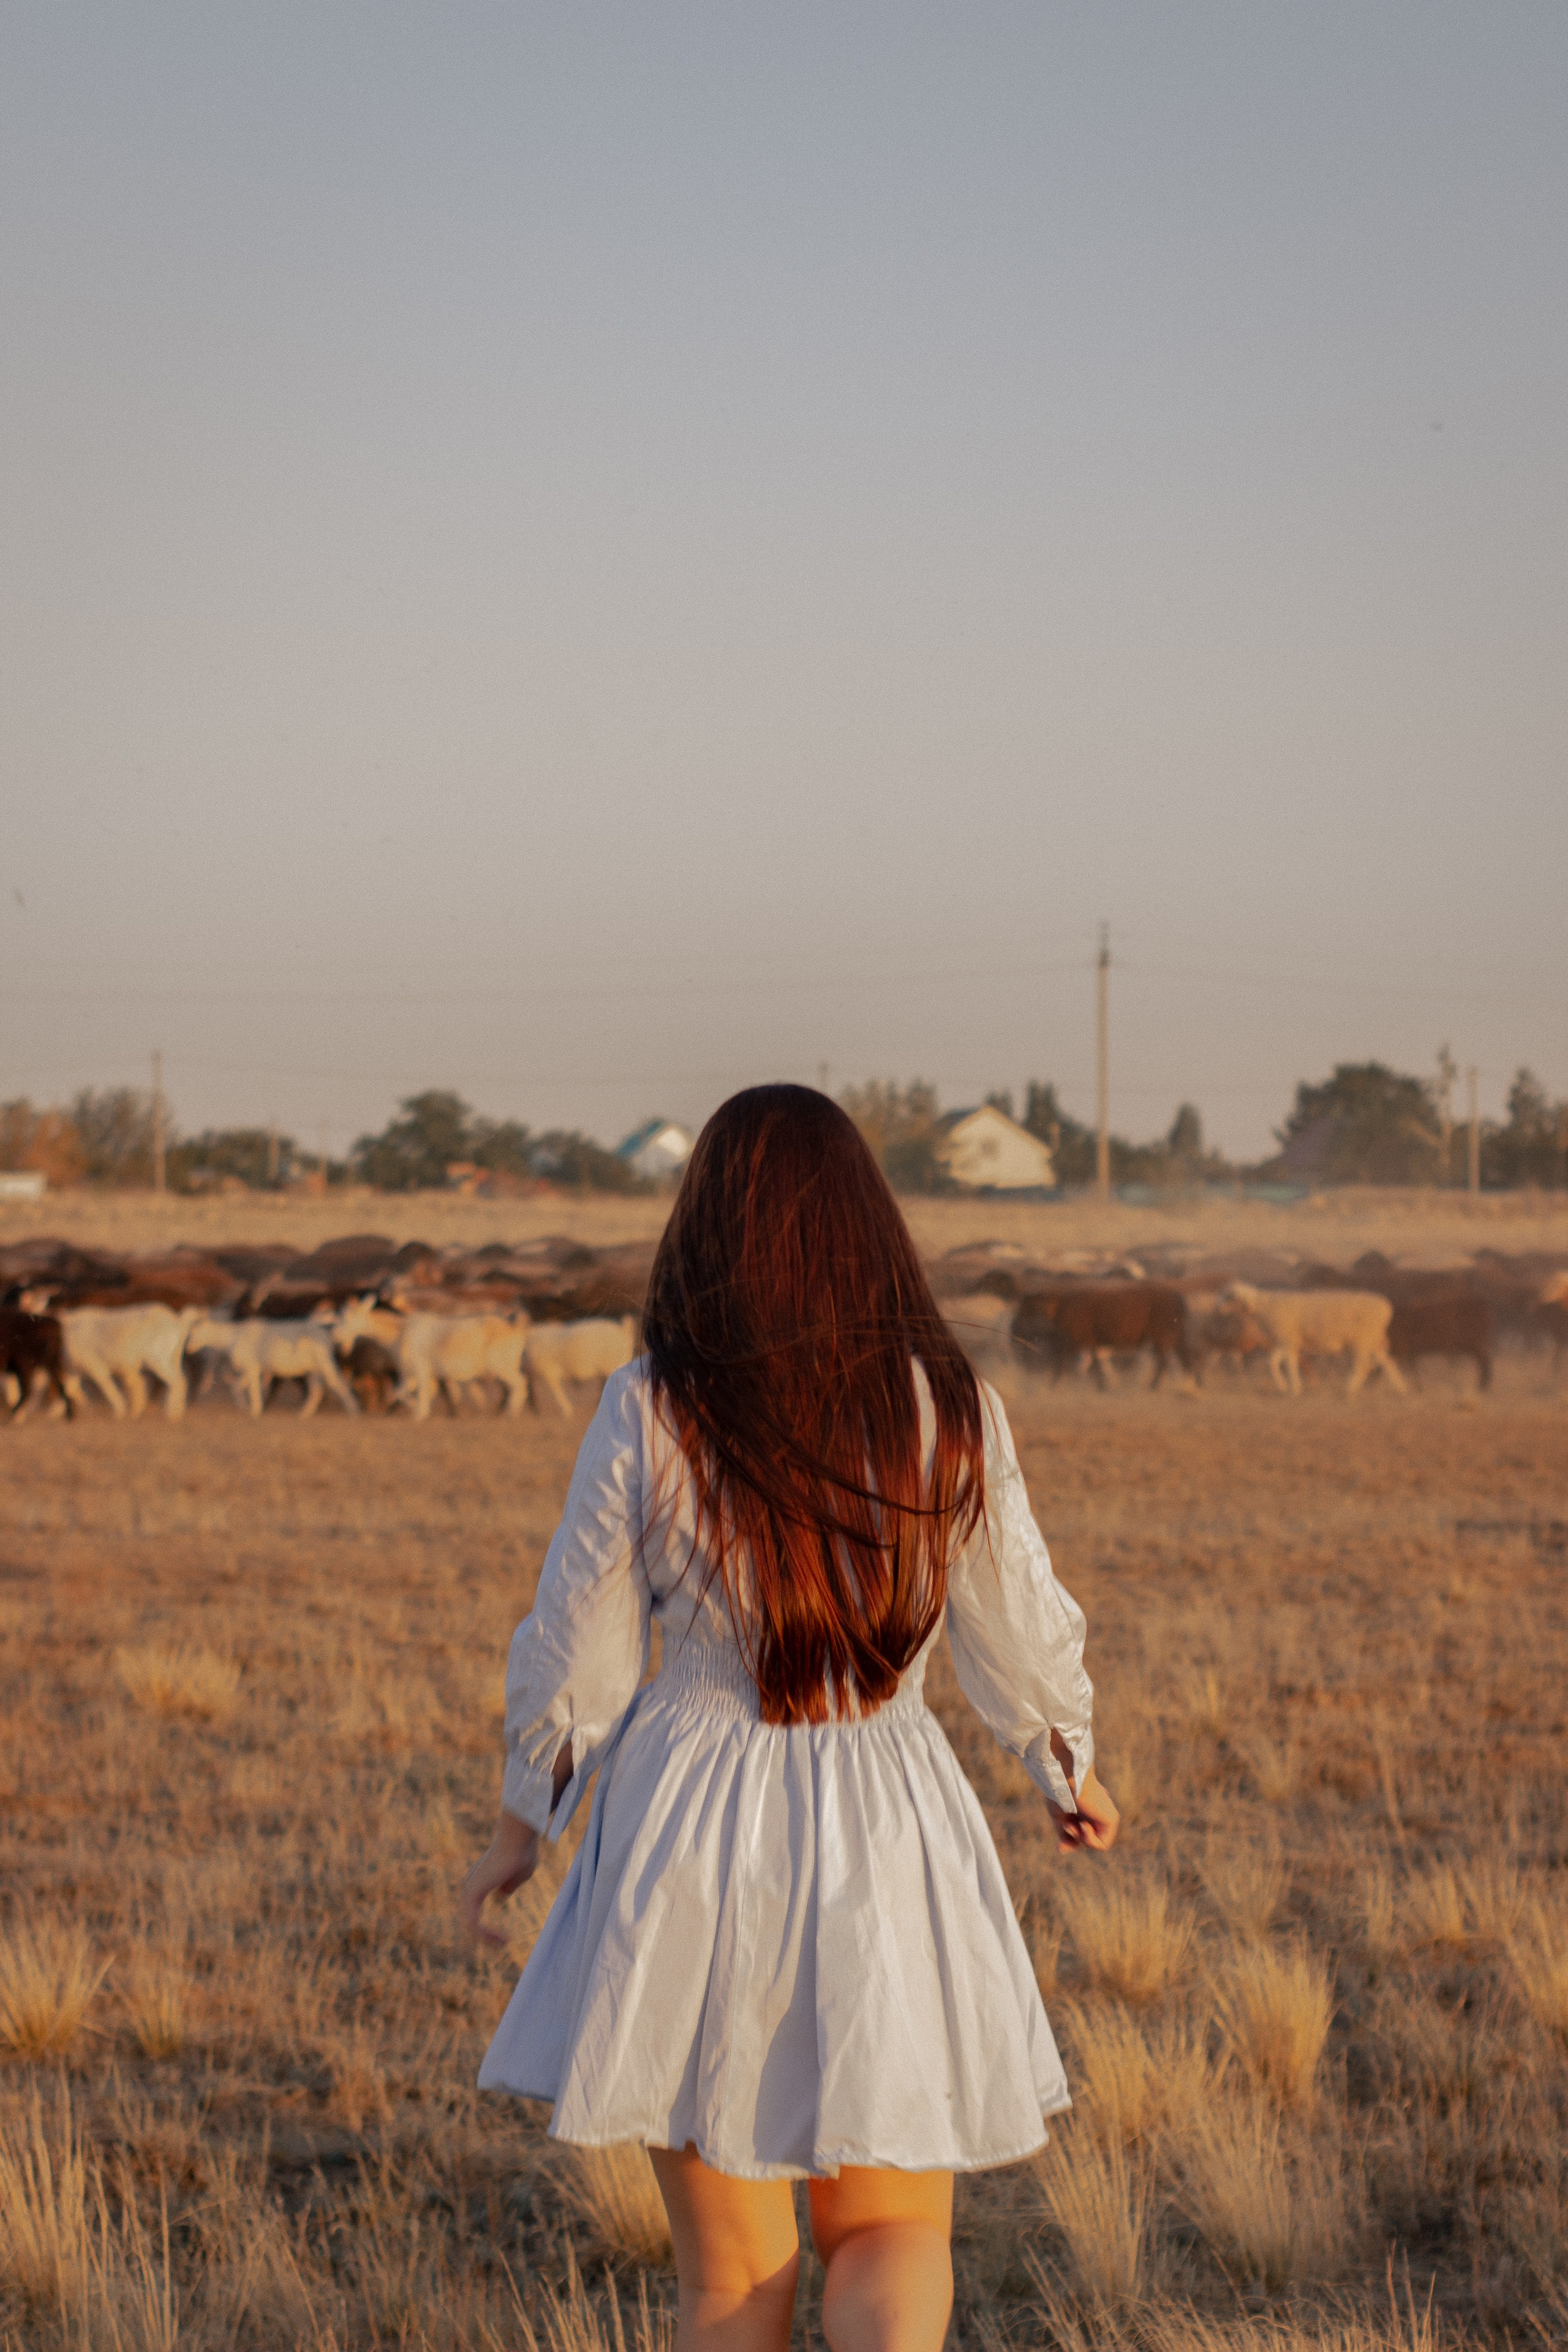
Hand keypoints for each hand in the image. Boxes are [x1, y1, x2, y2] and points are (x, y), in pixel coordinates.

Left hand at [460, 1812, 540, 1945]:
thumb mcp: (520, 1874)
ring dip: (486, 1937)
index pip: (475, 1909)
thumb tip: (502, 1894)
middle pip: (470, 1918)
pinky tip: (500, 1938)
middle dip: (485, 1935)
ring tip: (503, 1944)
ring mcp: (469, 1889)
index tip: (505, 1936)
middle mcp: (471, 1884)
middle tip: (503, 1944)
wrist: (518, 1841)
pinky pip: (472, 1922)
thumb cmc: (522, 1853)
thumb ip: (510, 1885)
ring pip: (470, 1923)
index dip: (486, 1925)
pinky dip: (484, 1934)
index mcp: (480, 1880)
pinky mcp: (472, 1893)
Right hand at [1046, 1764, 1119, 1854]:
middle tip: (1067, 1826)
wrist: (1067, 1780)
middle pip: (1088, 1837)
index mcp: (1087, 1807)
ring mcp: (1106, 1814)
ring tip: (1074, 1824)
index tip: (1060, 1843)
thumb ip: (1064, 1834)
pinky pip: (1103, 1844)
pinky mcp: (1112, 1818)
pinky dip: (1090, 1841)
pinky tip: (1084, 1825)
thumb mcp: (1059, 1818)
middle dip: (1074, 1837)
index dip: (1072, 1839)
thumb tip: (1062, 1850)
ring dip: (1080, 1838)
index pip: (1083, 1830)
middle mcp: (1098, 1810)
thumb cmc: (1060, 1793)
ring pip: (1095, 1842)